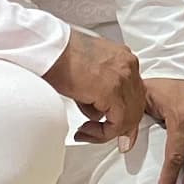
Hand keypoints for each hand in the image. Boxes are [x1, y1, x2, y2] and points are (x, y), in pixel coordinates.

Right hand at [42, 30, 146, 146]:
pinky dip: (103, 133)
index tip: (111, 126)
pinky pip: (118, 122)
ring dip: (108, 131)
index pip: (135, 93)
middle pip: (136, 105)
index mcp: (124, 58)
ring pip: (129, 116)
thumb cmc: (58, 56)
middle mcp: (129, 65)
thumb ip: (101, 90)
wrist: (48, 49)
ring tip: (86, 132)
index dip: (124, 114)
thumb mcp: (88, 71)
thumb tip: (99, 113)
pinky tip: (85, 131)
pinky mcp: (112, 90)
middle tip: (98, 134)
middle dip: (119, 125)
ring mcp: (124, 77)